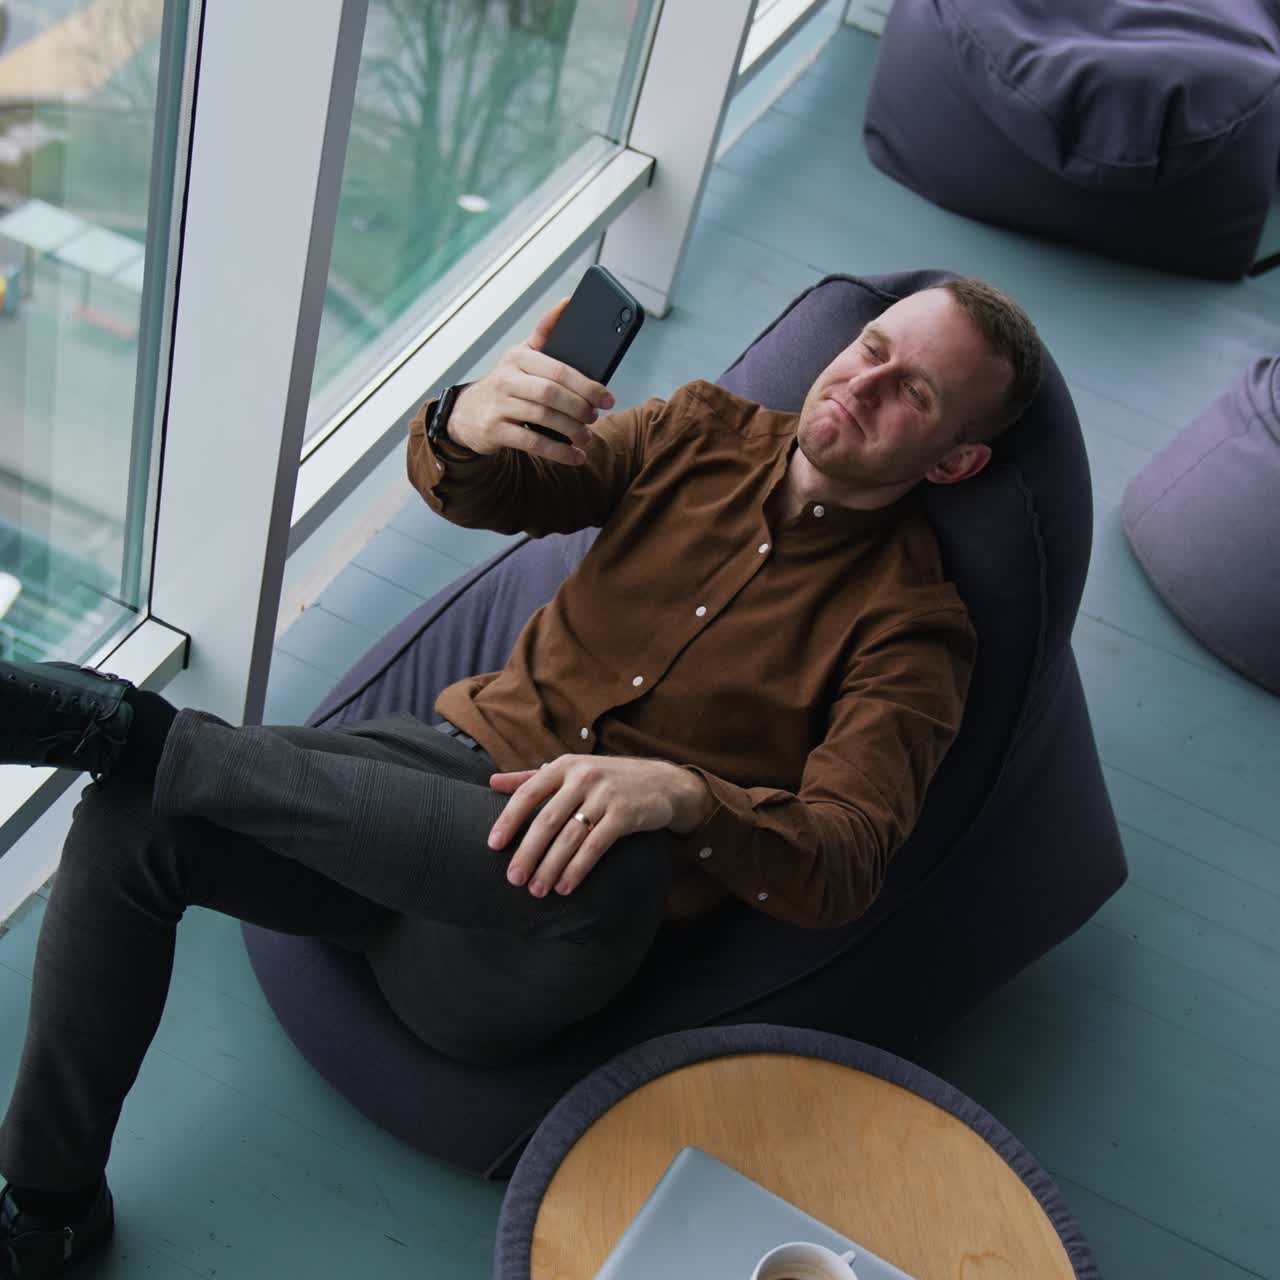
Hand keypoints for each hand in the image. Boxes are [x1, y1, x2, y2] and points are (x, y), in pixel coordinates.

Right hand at [448, 299, 614, 463]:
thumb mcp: (523, 355)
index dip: (586, 385)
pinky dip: (558, 451)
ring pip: (543, 417)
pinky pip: (532, 443)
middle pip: (551, 393)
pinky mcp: (494, 431)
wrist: (468, 413)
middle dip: (580, 407)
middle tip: (595, 417)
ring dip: (571, 430)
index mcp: (518, 357)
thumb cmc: (507, 382)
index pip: (558, 369)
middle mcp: (505, 379)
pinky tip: (575, 456)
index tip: (607, 398)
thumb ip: (545, 332)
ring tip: (586, 437)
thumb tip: (567, 303)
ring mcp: (498, 405)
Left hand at [487, 755, 712, 897]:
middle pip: (547, 820)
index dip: (508, 820)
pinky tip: (565, 886)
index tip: (493, 845)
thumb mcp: (571, 770)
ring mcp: (605, 795)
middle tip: (514, 879)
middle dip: (527, 853)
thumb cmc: (607, 778)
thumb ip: (531, 777)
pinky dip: (578, 869)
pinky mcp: (625, 814)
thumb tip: (491, 781)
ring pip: (570, 837)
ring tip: (537, 890)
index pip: (528, 792)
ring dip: (551, 867)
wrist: (662, 782)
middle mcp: (582, 776)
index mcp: (564, 766)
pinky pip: (595, 846)